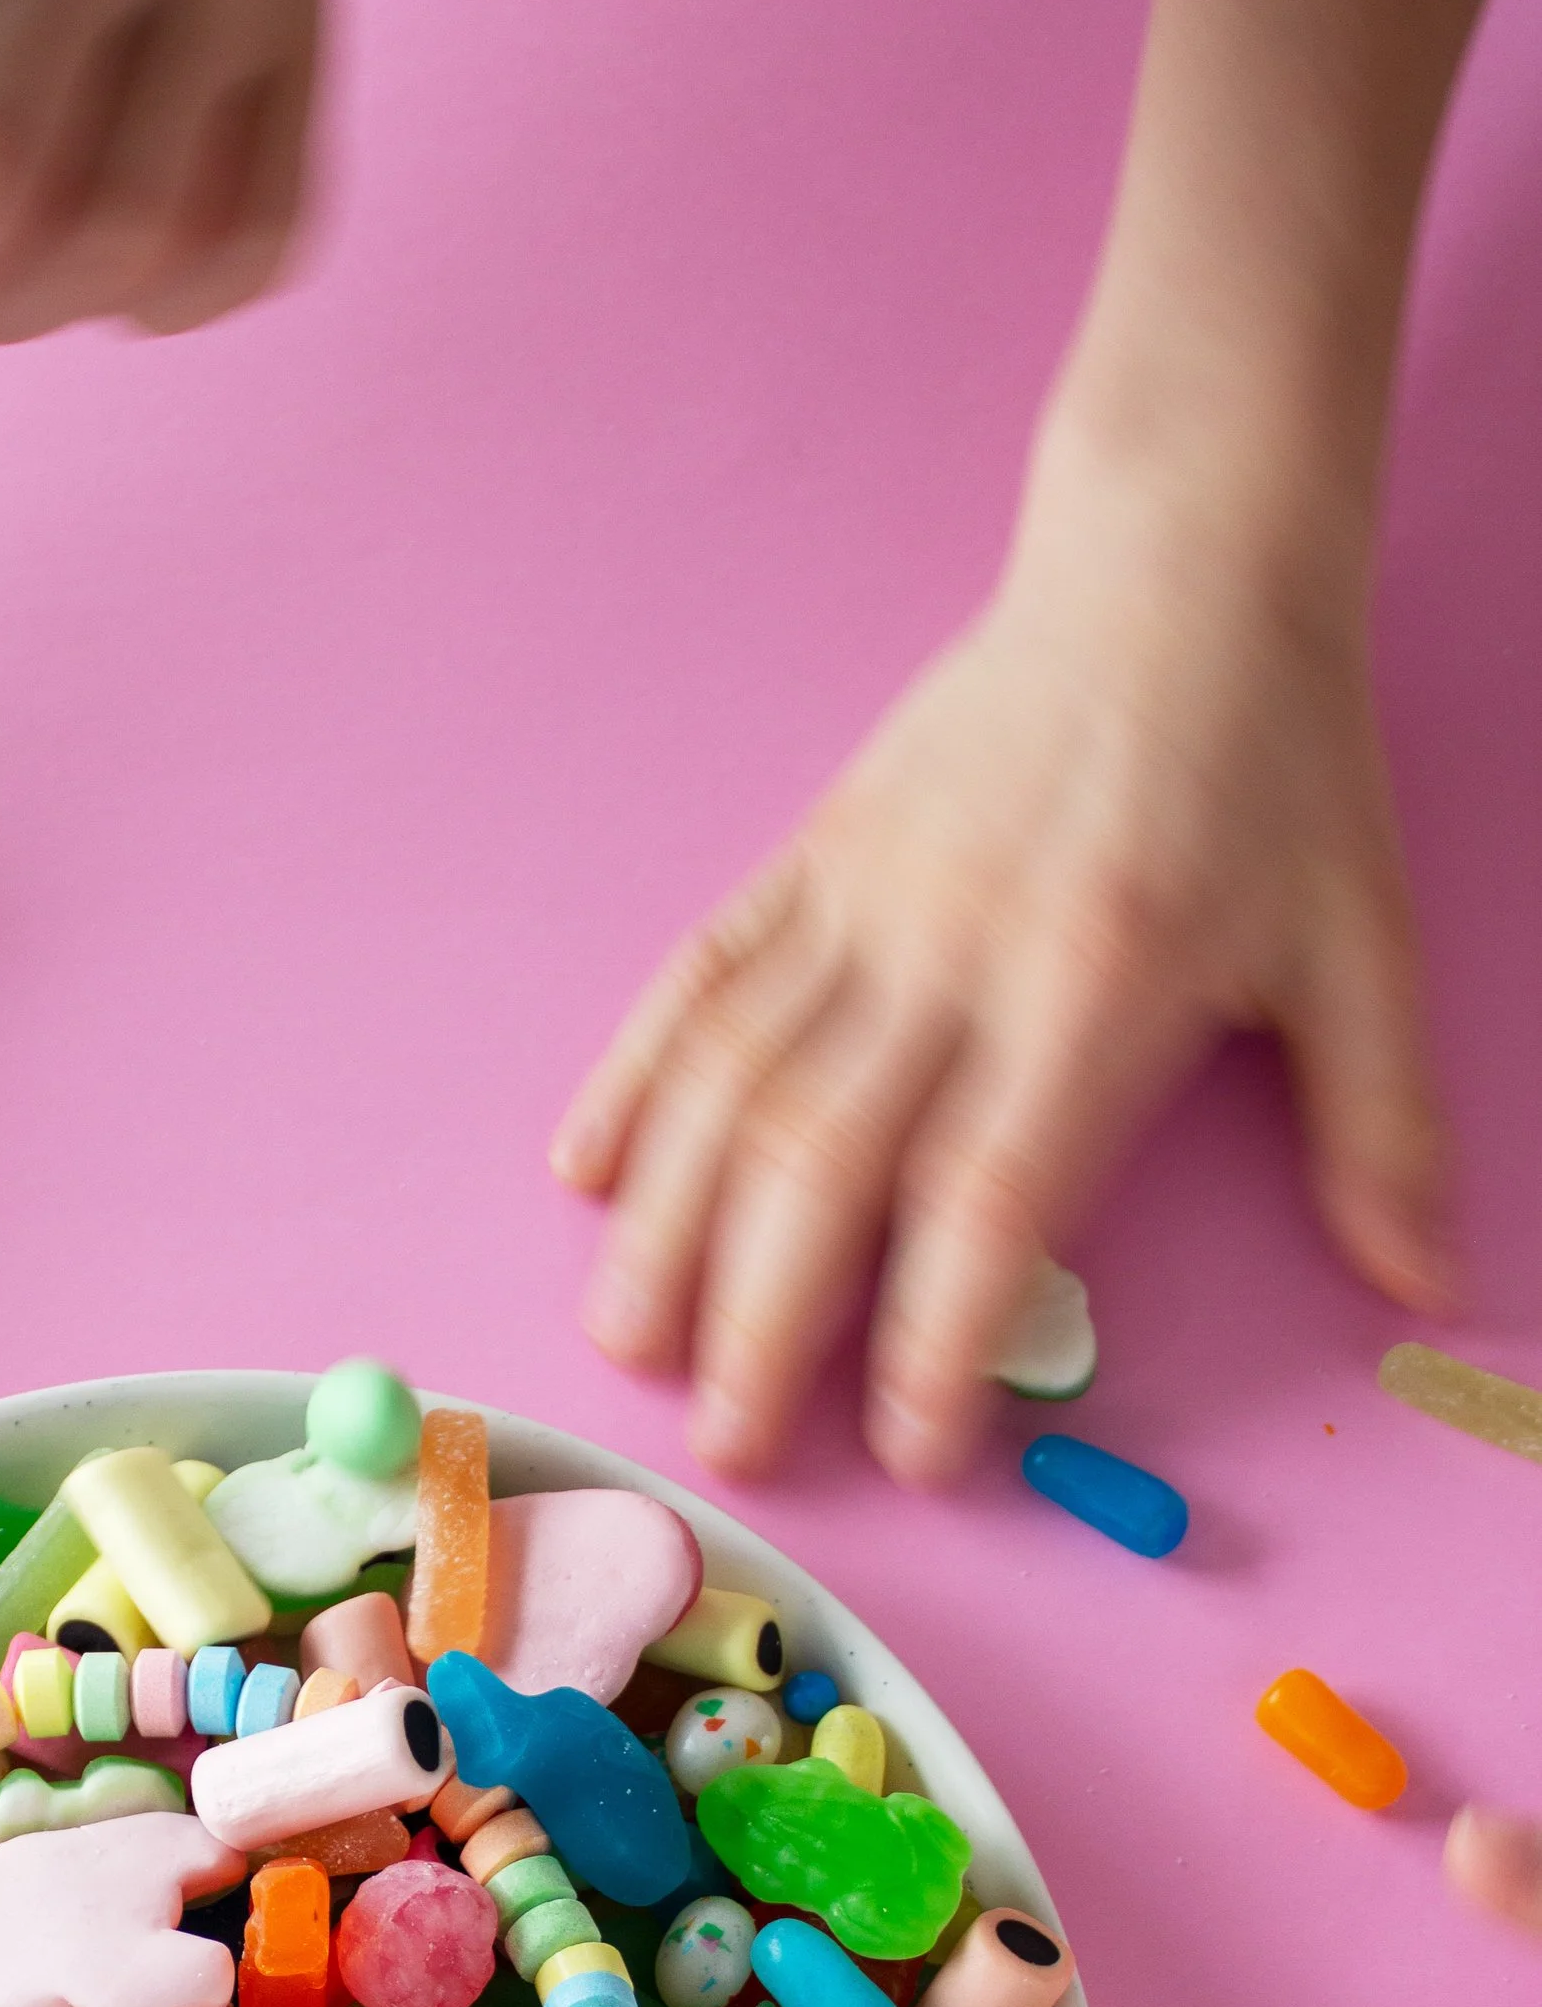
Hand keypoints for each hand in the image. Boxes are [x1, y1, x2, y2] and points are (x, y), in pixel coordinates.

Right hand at [553, 423, 1453, 1487]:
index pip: (986, 1196)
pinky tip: (586, 1169)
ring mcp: (864, 899)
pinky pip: (701, 975)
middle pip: (819, 1159)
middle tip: (729, 1447)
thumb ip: (1384, 1125)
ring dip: (668, 1224)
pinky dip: (635, 1073)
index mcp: (1096, 982)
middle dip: (762, 1319)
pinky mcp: (813, 854)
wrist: (1180, 555)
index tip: (913, 1451)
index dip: (935, 1338)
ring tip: (628, 1346)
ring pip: (731, 1079)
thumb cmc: (1276, 759)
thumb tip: (1420, 1283)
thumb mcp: (1360, 940)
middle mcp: (955, 947)